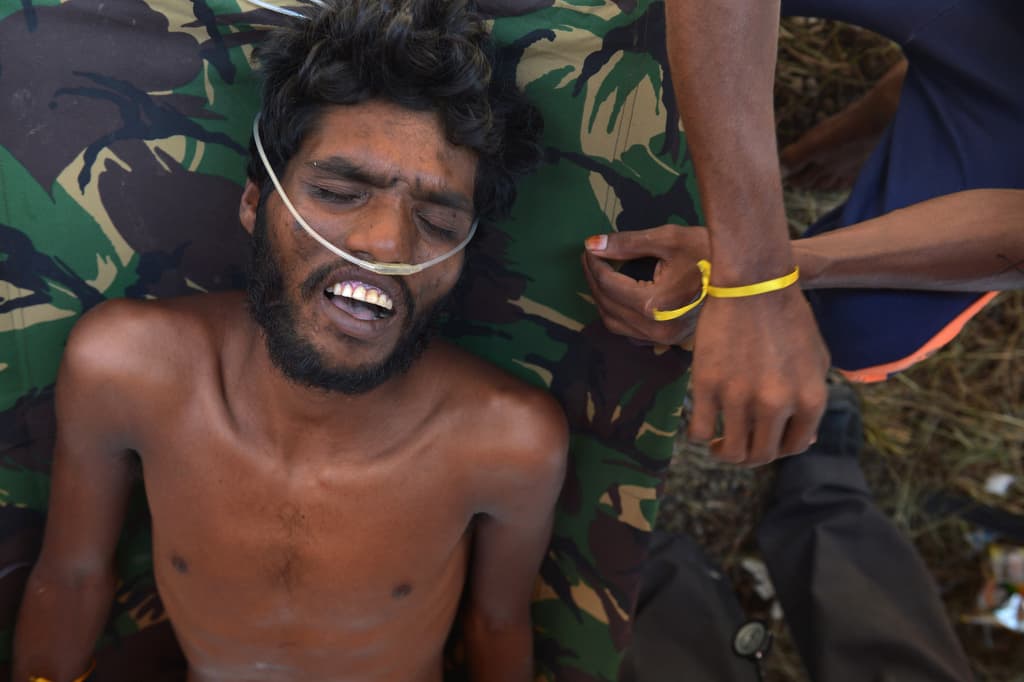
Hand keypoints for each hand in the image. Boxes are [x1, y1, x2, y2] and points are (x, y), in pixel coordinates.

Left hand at [581, 225, 710, 345]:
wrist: (748, 278)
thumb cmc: (711, 253)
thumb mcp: (669, 240)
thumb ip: (626, 244)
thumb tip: (592, 244)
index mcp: (654, 306)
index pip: (609, 285)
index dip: (594, 264)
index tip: (588, 248)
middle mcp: (656, 330)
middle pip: (607, 306)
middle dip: (594, 280)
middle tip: (591, 256)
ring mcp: (663, 340)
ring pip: (615, 324)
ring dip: (602, 299)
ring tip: (600, 272)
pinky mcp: (669, 341)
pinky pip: (630, 332)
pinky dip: (618, 313)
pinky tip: (618, 293)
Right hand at [688, 285, 828, 465]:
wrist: (754, 283)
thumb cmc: (788, 318)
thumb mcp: (816, 361)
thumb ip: (810, 402)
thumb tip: (805, 441)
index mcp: (811, 399)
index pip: (795, 448)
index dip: (778, 449)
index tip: (765, 441)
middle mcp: (777, 404)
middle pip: (760, 455)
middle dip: (749, 456)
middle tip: (737, 445)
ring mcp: (740, 396)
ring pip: (729, 451)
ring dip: (722, 453)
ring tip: (717, 443)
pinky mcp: (708, 385)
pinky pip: (699, 431)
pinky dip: (699, 434)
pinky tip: (702, 423)